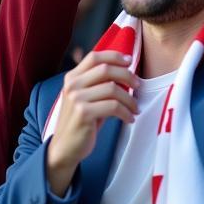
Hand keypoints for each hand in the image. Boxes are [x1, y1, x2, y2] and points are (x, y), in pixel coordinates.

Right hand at [45, 50, 139, 195]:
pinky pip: (113, 107)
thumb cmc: (80, 122)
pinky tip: (129, 118)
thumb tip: (124, 70)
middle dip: (127, 76)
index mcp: (72, 78)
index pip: (94, 57)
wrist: (65, 147)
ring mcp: (76, 98)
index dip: (114, 56)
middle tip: (138, 85)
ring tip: (135, 108)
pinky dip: (126, 112)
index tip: (129, 61)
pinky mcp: (84, 112)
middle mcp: (72, 85)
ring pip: (113, 89)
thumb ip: (97, 83)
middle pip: (106, 69)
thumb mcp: (84, 98)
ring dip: (130, 99)